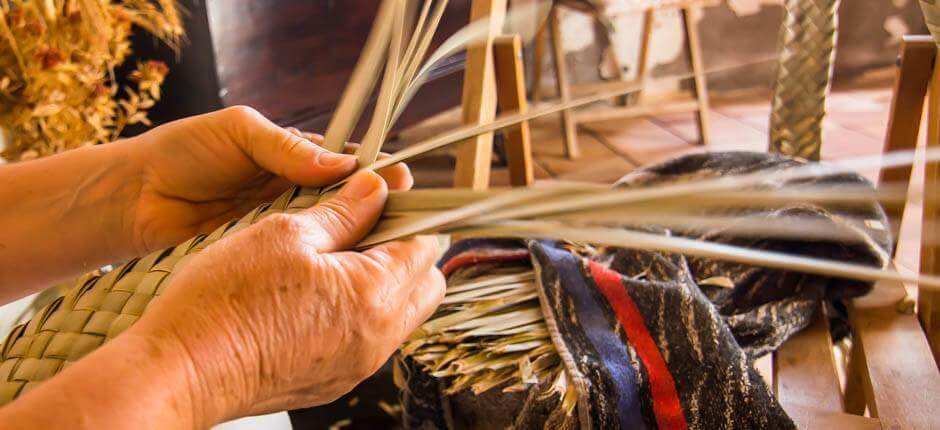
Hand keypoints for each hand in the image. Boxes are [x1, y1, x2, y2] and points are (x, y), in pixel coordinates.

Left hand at [125, 106, 411, 254]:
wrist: (134, 199)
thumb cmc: (182, 153)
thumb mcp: (238, 133)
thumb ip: (285, 147)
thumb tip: (344, 164)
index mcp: (295, 153)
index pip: (349, 161)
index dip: (376, 172)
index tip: (401, 184)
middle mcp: (296, 189)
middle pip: (349, 201)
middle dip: (375, 210)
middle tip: (402, 224)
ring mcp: (283, 226)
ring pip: (332, 233)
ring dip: (355, 241)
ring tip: (385, 253)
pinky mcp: (267, 256)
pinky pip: (304, 258)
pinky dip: (325, 264)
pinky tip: (347, 274)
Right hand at [127, 171, 444, 425]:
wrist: (181, 371)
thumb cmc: (224, 301)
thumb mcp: (286, 233)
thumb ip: (344, 211)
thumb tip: (376, 188)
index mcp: (373, 295)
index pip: (425, 245)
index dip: (408, 211)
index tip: (385, 192)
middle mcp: (376, 338)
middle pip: (424, 284)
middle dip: (407, 249)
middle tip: (366, 224)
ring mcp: (357, 365)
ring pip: (401, 314)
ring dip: (385, 281)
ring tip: (337, 256)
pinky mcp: (334, 380)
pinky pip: (370, 339)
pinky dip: (361, 311)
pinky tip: (320, 292)